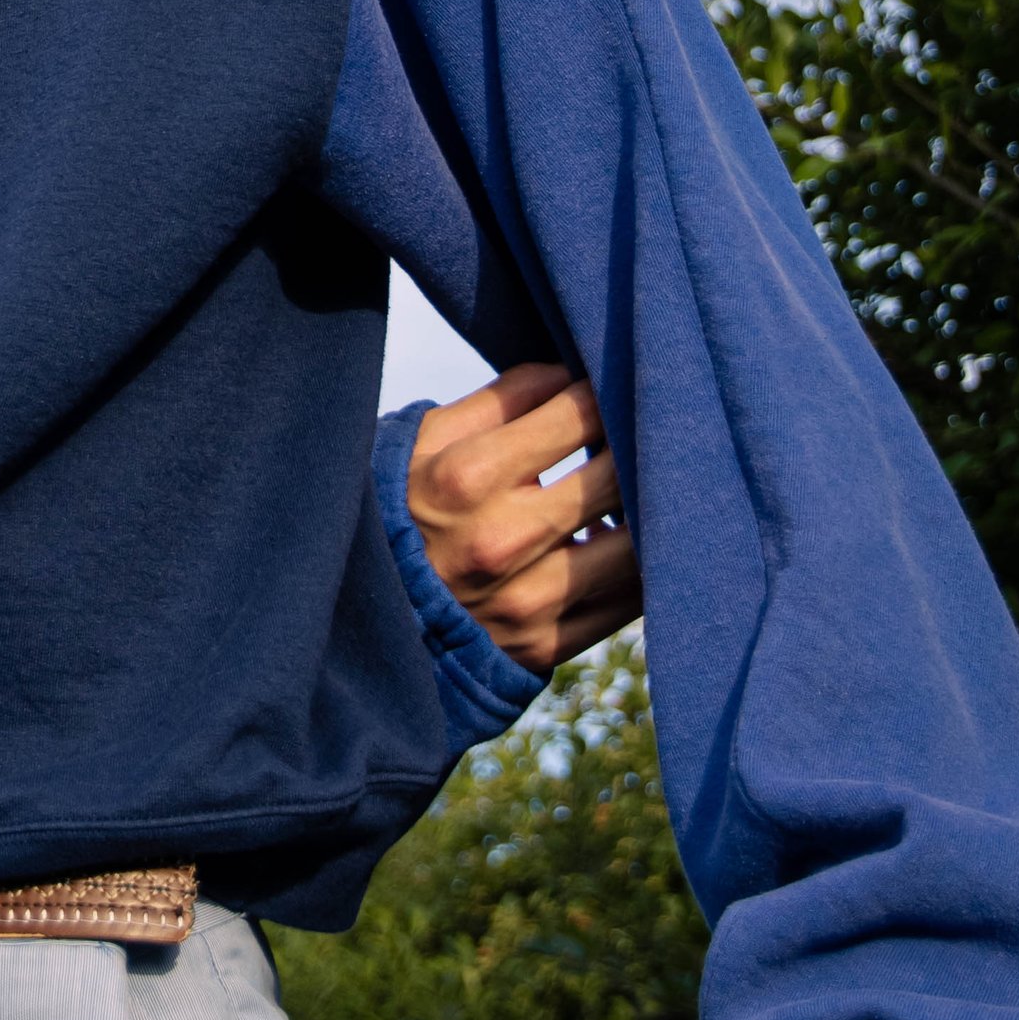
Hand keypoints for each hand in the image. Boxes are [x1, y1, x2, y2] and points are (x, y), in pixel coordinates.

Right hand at [406, 362, 638, 669]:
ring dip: (651, 512)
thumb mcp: (425, 439)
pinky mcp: (545, 646)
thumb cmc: (402, 507)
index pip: (579, 415)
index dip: (606, 394)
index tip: (613, 389)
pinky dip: (641, 568)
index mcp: (468, 476)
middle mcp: (502, 539)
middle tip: (650, 433)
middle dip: (640, 447)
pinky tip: (626, 542)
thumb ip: (499, 399)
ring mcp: (528, 600)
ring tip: (647, 489)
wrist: (367, 614)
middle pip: (616, 477)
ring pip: (635, 547)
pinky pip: (627, 604)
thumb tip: (570, 374)